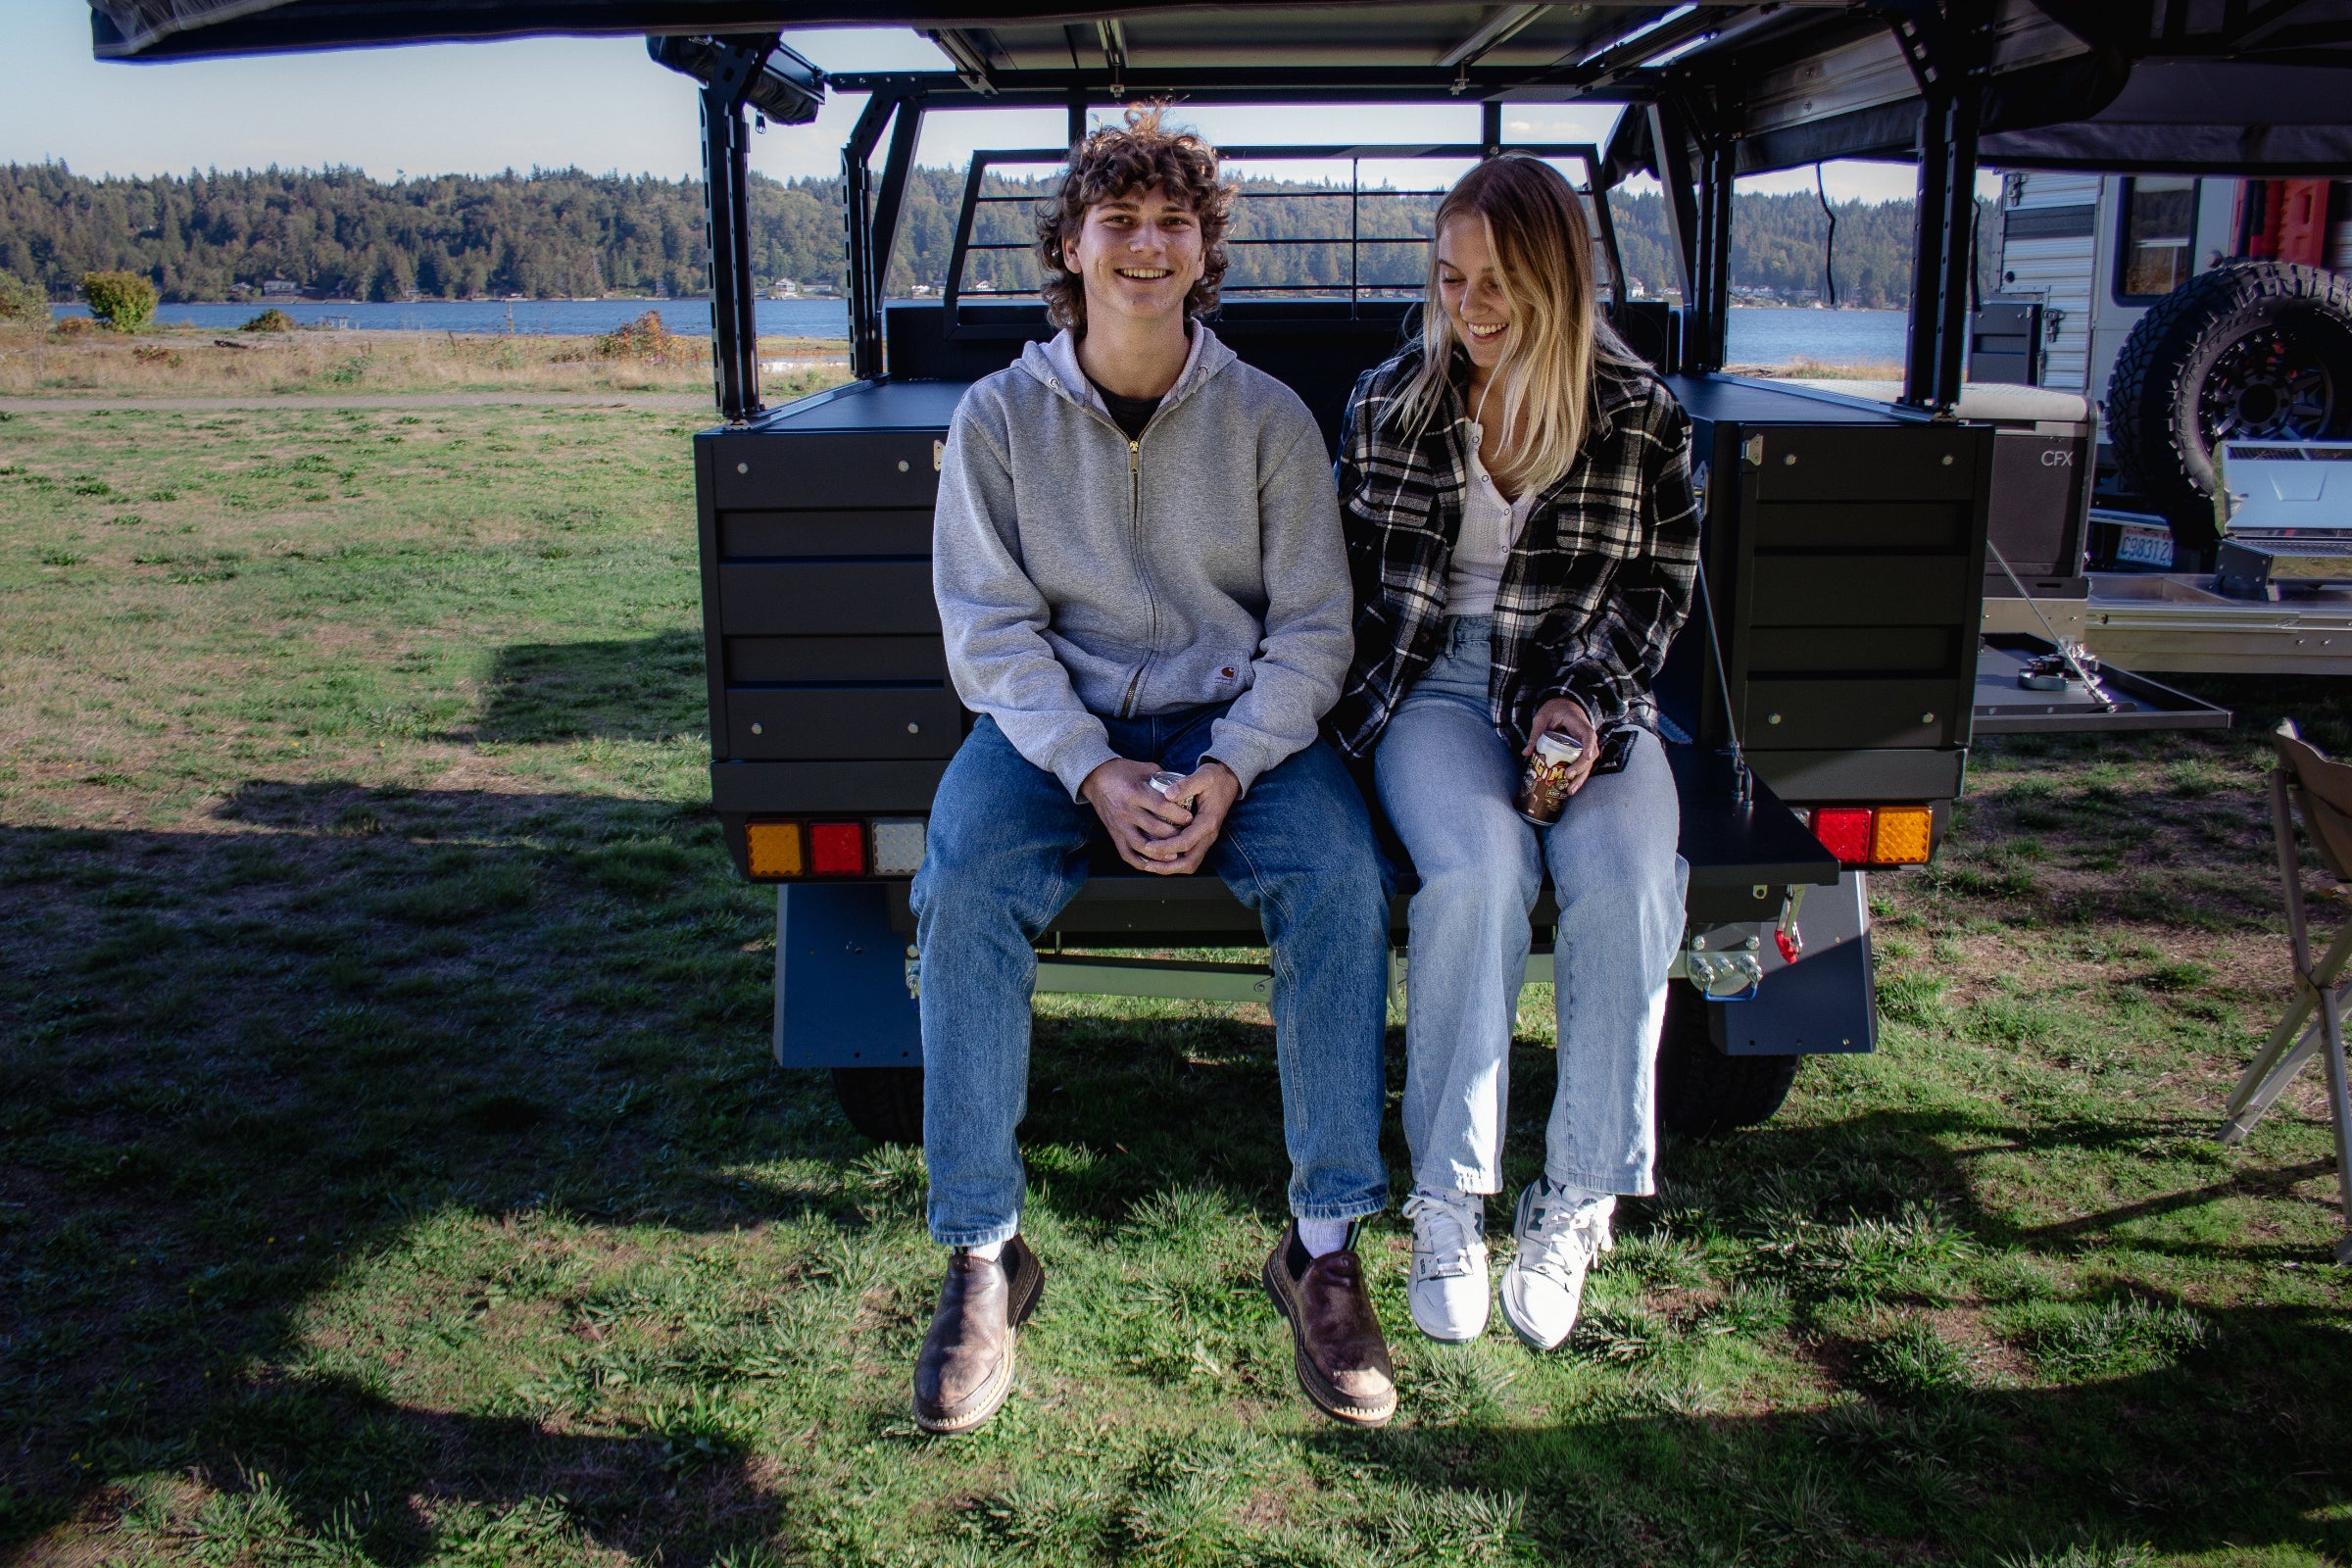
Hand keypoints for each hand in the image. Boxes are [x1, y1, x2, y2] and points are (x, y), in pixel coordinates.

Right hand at [1081, 758, 1195, 871]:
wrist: (1096, 778)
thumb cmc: (1122, 772)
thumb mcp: (1145, 768)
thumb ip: (1164, 779)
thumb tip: (1186, 788)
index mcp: (1134, 792)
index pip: (1159, 806)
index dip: (1177, 814)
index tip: (1190, 819)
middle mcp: (1125, 810)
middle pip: (1153, 828)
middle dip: (1173, 835)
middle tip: (1187, 837)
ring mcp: (1119, 824)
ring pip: (1141, 845)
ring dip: (1159, 853)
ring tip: (1174, 855)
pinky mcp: (1114, 834)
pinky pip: (1126, 853)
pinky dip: (1139, 862)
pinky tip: (1153, 865)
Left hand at [1139, 760, 1239, 875]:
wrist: (1228, 780)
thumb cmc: (1215, 779)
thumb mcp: (1202, 776)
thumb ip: (1186, 785)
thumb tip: (1168, 794)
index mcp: (1208, 822)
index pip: (1186, 842)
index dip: (1166, 847)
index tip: (1148, 847)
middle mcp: (1209, 835)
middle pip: (1189, 861)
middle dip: (1167, 867)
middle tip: (1147, 864)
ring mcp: (1206, 839)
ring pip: (1190, 863)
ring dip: (1170, 868)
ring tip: (1150, 865)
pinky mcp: (1201, 838)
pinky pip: (1189, 857)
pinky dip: (1174, 863)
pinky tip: (1159, 858)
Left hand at [1524, 697, 1599, 798]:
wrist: (1564, 704)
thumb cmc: (1554, 709)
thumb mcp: (1541, 718)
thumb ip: (1535, 734)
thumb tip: (1526, 753)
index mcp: (1579, 724)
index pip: (1588, 735)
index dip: (1588, 746)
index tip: (1586, 756)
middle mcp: (1586, 735)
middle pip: (1590, 754)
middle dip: (1581, 768)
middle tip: (1568, 777)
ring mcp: (1586, 744)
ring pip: (1588, 763)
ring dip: (1580, 778)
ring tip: (1570, 791)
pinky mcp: (1581, 751)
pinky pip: (1582, 765)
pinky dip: (1577, 776)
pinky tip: (1569, 788)